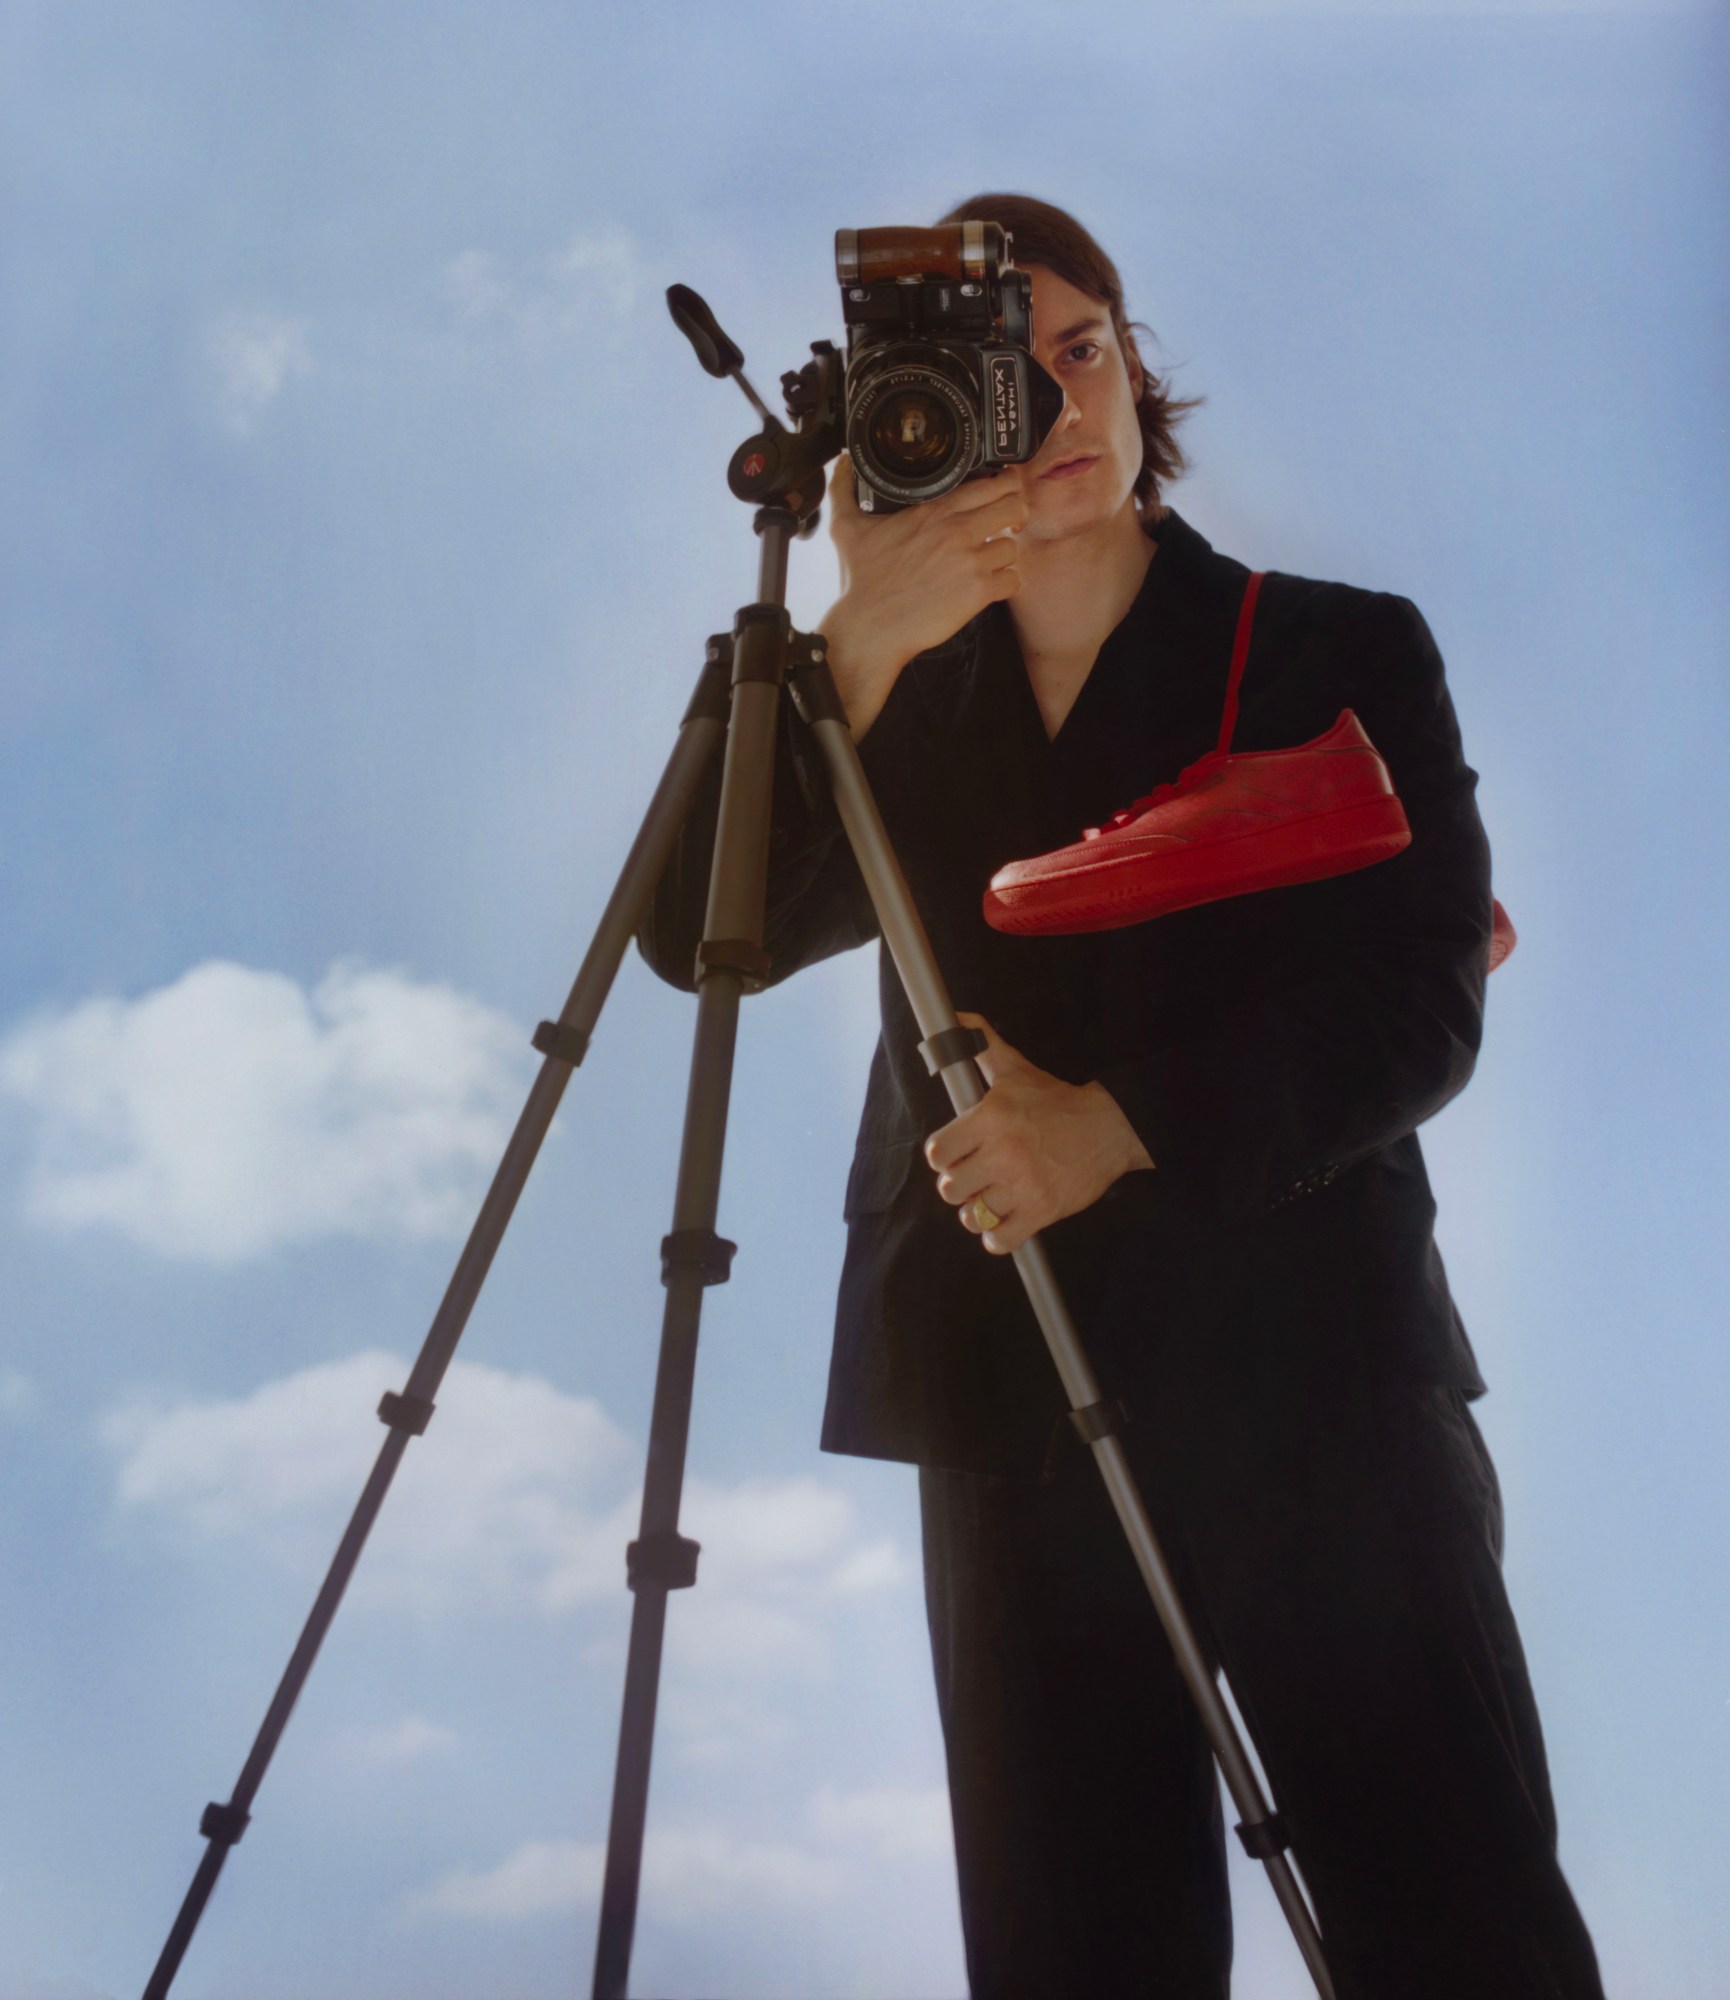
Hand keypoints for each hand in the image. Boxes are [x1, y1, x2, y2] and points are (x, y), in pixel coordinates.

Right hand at [817, 454, 1028, 739]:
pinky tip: (988, 588)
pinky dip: (1004, 585)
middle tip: (1003, 526)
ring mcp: (969, 561)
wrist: (869, 628)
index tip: (997, 494)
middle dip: (1013, 515)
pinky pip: (1013, 580)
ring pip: (1014, 545)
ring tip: (987, 563)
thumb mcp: (847, 527)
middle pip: (1014, 505)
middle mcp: (955, 530)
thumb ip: (844, 489)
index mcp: (932, 509)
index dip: (1001, 486)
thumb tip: (841, 462)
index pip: (989, 482)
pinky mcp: (977, 592)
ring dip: (1004, 555)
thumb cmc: (861, 581)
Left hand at [923, 1013, 1154, 1254]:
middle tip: (975, 1177)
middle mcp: (1002, 1153)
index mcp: (989, 1118)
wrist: (1109, 1127)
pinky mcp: (1042, 1212)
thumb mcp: (1015, 1070)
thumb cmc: (1056, 1100)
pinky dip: (996, 1237)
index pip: (937, 1153)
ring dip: (977, 1211)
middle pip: (949, 1189)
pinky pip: (999, 1241)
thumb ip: (981, 1045)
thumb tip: (956, 1018)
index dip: (943, 1157)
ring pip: (971, 1217)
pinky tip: (1005, 1220)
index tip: (956, 1155)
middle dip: (959, 1185)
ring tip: (991, 1198)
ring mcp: (1022, 1186)